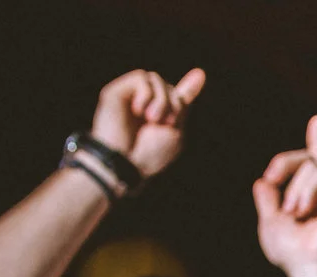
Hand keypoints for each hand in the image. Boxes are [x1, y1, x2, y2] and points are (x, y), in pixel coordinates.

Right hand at [90, 68, 206, 178]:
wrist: (125, 163)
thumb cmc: (151, 153)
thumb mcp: (175, 129)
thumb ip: (184, 102)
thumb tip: (200, 72)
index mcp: (160, 116)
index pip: (175, 96)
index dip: (189, 86)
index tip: (200, 74)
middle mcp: (143, 105)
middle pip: (168, 86)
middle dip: (174, 103)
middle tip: (165, 123)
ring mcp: (129, 97)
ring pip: (155, 78)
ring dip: (161, 99)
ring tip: (152, 119)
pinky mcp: (116, 92)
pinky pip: (140, 77)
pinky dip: (146, 93)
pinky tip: (138, 111)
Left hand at [253, 115, 316, 276]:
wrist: (307, 266)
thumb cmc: (289, 250)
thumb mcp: (268, 220)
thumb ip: (267, 196)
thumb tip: (263, 179)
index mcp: (309, 195)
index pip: (311, 161)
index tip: (315, 124)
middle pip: (304, 156)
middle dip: (283, 165)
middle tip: (281, 197)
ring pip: (310, 165)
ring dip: (295, 190)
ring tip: (297, 214)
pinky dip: (307, 193)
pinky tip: (308, 211)